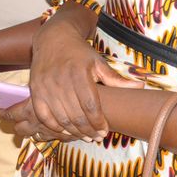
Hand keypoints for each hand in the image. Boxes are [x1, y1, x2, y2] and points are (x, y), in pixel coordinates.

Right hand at [21, 16, 139, 141]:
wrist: (53, 39)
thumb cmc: (79, 53)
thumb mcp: (99, 63)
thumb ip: (116, 79)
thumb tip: (141, 87)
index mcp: (79, 74)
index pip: (90, 106)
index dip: (98, 122)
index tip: (104, 131)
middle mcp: (61, 81)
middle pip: (76, 115)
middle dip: (88, 131)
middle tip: (96, 138)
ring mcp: (46, 87)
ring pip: (61, 118)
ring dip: (73, 132)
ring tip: (84, 136)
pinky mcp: (35, 90)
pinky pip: (43, 115)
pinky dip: (54, 126)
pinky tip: (65, 130)